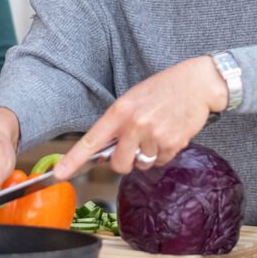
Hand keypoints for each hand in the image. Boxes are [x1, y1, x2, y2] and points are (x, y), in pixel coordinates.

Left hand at [54, 56, 227, 179]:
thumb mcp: (133, 99)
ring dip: (148, 155)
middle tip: (134, 147)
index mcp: (120, 111)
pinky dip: (164, 153)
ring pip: (142, 164)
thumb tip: (107, 150)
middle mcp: (134, 125)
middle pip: (119, 164)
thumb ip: (119, 123)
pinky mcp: (172, 144)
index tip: (60, 174)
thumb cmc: (163, 89)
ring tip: (157, 132)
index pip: (91, 140)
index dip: (73, 160)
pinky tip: (169, 134)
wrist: (196, 84)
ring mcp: (153, 136)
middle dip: (125, 161)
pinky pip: (161, 162)